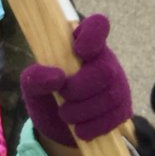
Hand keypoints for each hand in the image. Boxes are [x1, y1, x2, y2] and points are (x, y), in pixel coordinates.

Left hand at [20, 14, 131, 145]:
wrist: (57, 127)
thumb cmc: (45, 95)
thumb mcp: (31, 86)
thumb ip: (35, 77)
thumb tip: (56, 77)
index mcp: (80, 44)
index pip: (97, 26)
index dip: (93, 35)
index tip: (79, 50)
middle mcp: (103, 60)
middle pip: (104, 70)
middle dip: (79, 89)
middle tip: (62, 95)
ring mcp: (117, 84)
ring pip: (109, 96)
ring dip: (82, 111)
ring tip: (66, 115)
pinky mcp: (123, 108)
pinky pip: (115, 118)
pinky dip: (92, 126)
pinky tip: (80, 129)